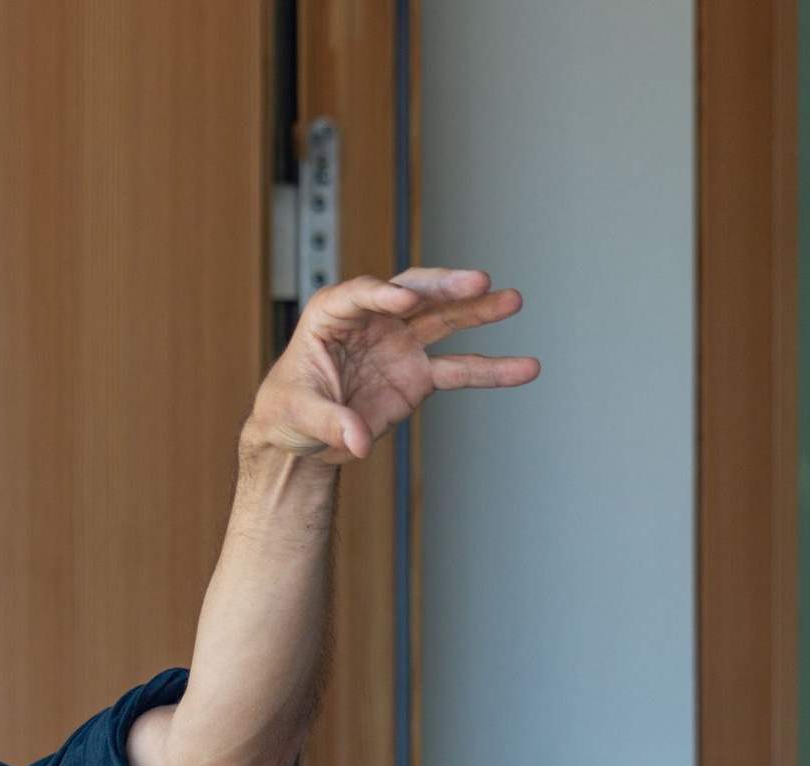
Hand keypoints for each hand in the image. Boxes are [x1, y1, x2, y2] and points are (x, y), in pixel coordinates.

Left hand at [244, 268, 538, 462]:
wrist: (300, 438)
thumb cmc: (285, 411)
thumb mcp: (295, 415)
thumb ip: (329, 422)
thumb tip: (359, 440)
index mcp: (330, 315)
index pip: (359, 295)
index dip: (382, 295)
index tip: (404, 301)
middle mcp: (371, 321)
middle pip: (413, 293)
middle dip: (444, 286)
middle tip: (477, 280)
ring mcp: (399, 344)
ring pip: (443, 320)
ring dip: (478, 310)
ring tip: (512, 300)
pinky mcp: (417, 374)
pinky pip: (460, 368)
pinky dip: (492, 369)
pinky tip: (525, 367)